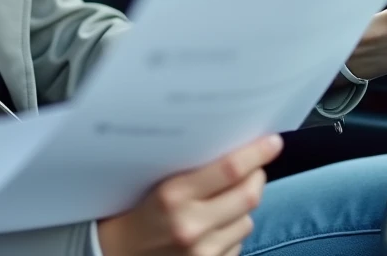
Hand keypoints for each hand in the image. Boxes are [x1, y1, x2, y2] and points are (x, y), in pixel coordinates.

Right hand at [96, 134, 282, 255]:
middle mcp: (190, 225)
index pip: (229, 170)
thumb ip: (189, 170)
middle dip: (257, 176)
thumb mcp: (153, 184)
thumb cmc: (130, 213)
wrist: (113, 254)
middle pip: (248, 195)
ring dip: (242, 207)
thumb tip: (230, 148)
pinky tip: (212, 227)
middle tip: (255, 166)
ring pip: (247, 220)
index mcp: (172, 196)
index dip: (256, 153)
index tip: (272, 141)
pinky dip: (232, 231)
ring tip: (221, 200)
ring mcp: (202, 252)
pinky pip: (238, 243)